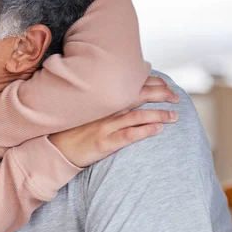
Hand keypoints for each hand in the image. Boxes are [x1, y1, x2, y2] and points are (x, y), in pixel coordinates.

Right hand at [49, 76, 179, 167]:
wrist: (55, 148)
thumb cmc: (71, 131)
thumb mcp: (86, 111)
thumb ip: (103, 103)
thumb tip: (120, 95)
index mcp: (102, 101)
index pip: (130, 86)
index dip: (151, 83)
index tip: (167, 84)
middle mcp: (105, 110)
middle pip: (137, 97)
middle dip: (160, 95)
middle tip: (176, 97)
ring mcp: (105, 126)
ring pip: (137, 115)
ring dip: (158, 114)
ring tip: (174, 116)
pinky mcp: (104, 142)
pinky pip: (128, 134)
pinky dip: (144, 130)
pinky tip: (158, 129)